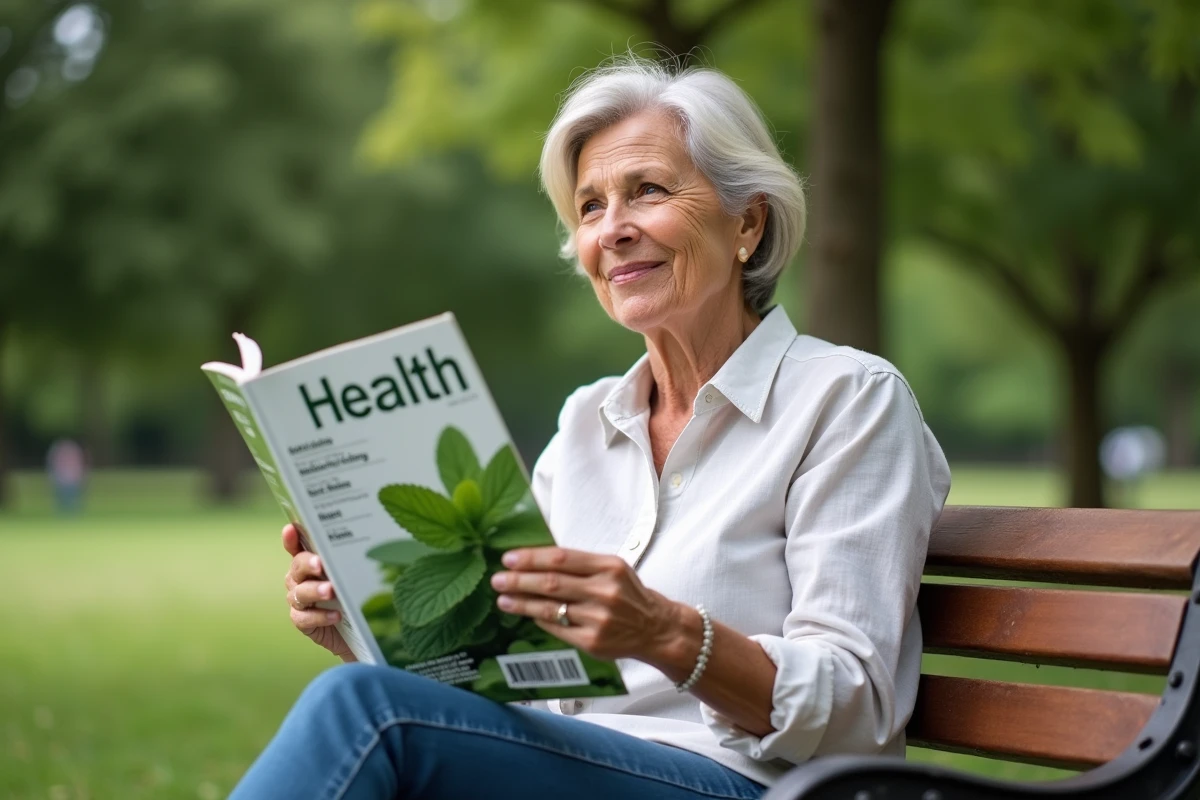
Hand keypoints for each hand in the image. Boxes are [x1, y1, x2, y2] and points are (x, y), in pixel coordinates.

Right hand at [282, 523, 354, 661]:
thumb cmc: (353, 594)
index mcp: (310, 563)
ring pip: (300, 593)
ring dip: (315, 591)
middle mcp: (299, 579)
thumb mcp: (353, 575)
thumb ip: (349, 561)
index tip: (291, 529)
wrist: (356, 629)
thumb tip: (366, 544)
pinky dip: (320, 616)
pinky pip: (304, 618)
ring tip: (330, 591)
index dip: (291, 539)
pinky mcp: (302, 621)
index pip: (297, 547)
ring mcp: (299, 600)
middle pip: (297, 567)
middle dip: (307, 564)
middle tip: (320, 564)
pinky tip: (335, 615)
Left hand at [489, 547, 687, 666]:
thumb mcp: (613, 569)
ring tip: (503, 598)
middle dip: (519, 580)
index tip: (509, 558)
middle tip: (498, 579)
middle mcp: (604, 591)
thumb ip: (581, 565)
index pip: (561, 558)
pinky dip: (540, 619)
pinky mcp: (593, 641)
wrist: (656, 628)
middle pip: (551, 583)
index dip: (531, 558)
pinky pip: (558, 628)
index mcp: (609, 567)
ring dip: (522, 602)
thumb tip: (536, 561)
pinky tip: (527, 614)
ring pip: (550, 607)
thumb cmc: (629, 595)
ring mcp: (598, 618)